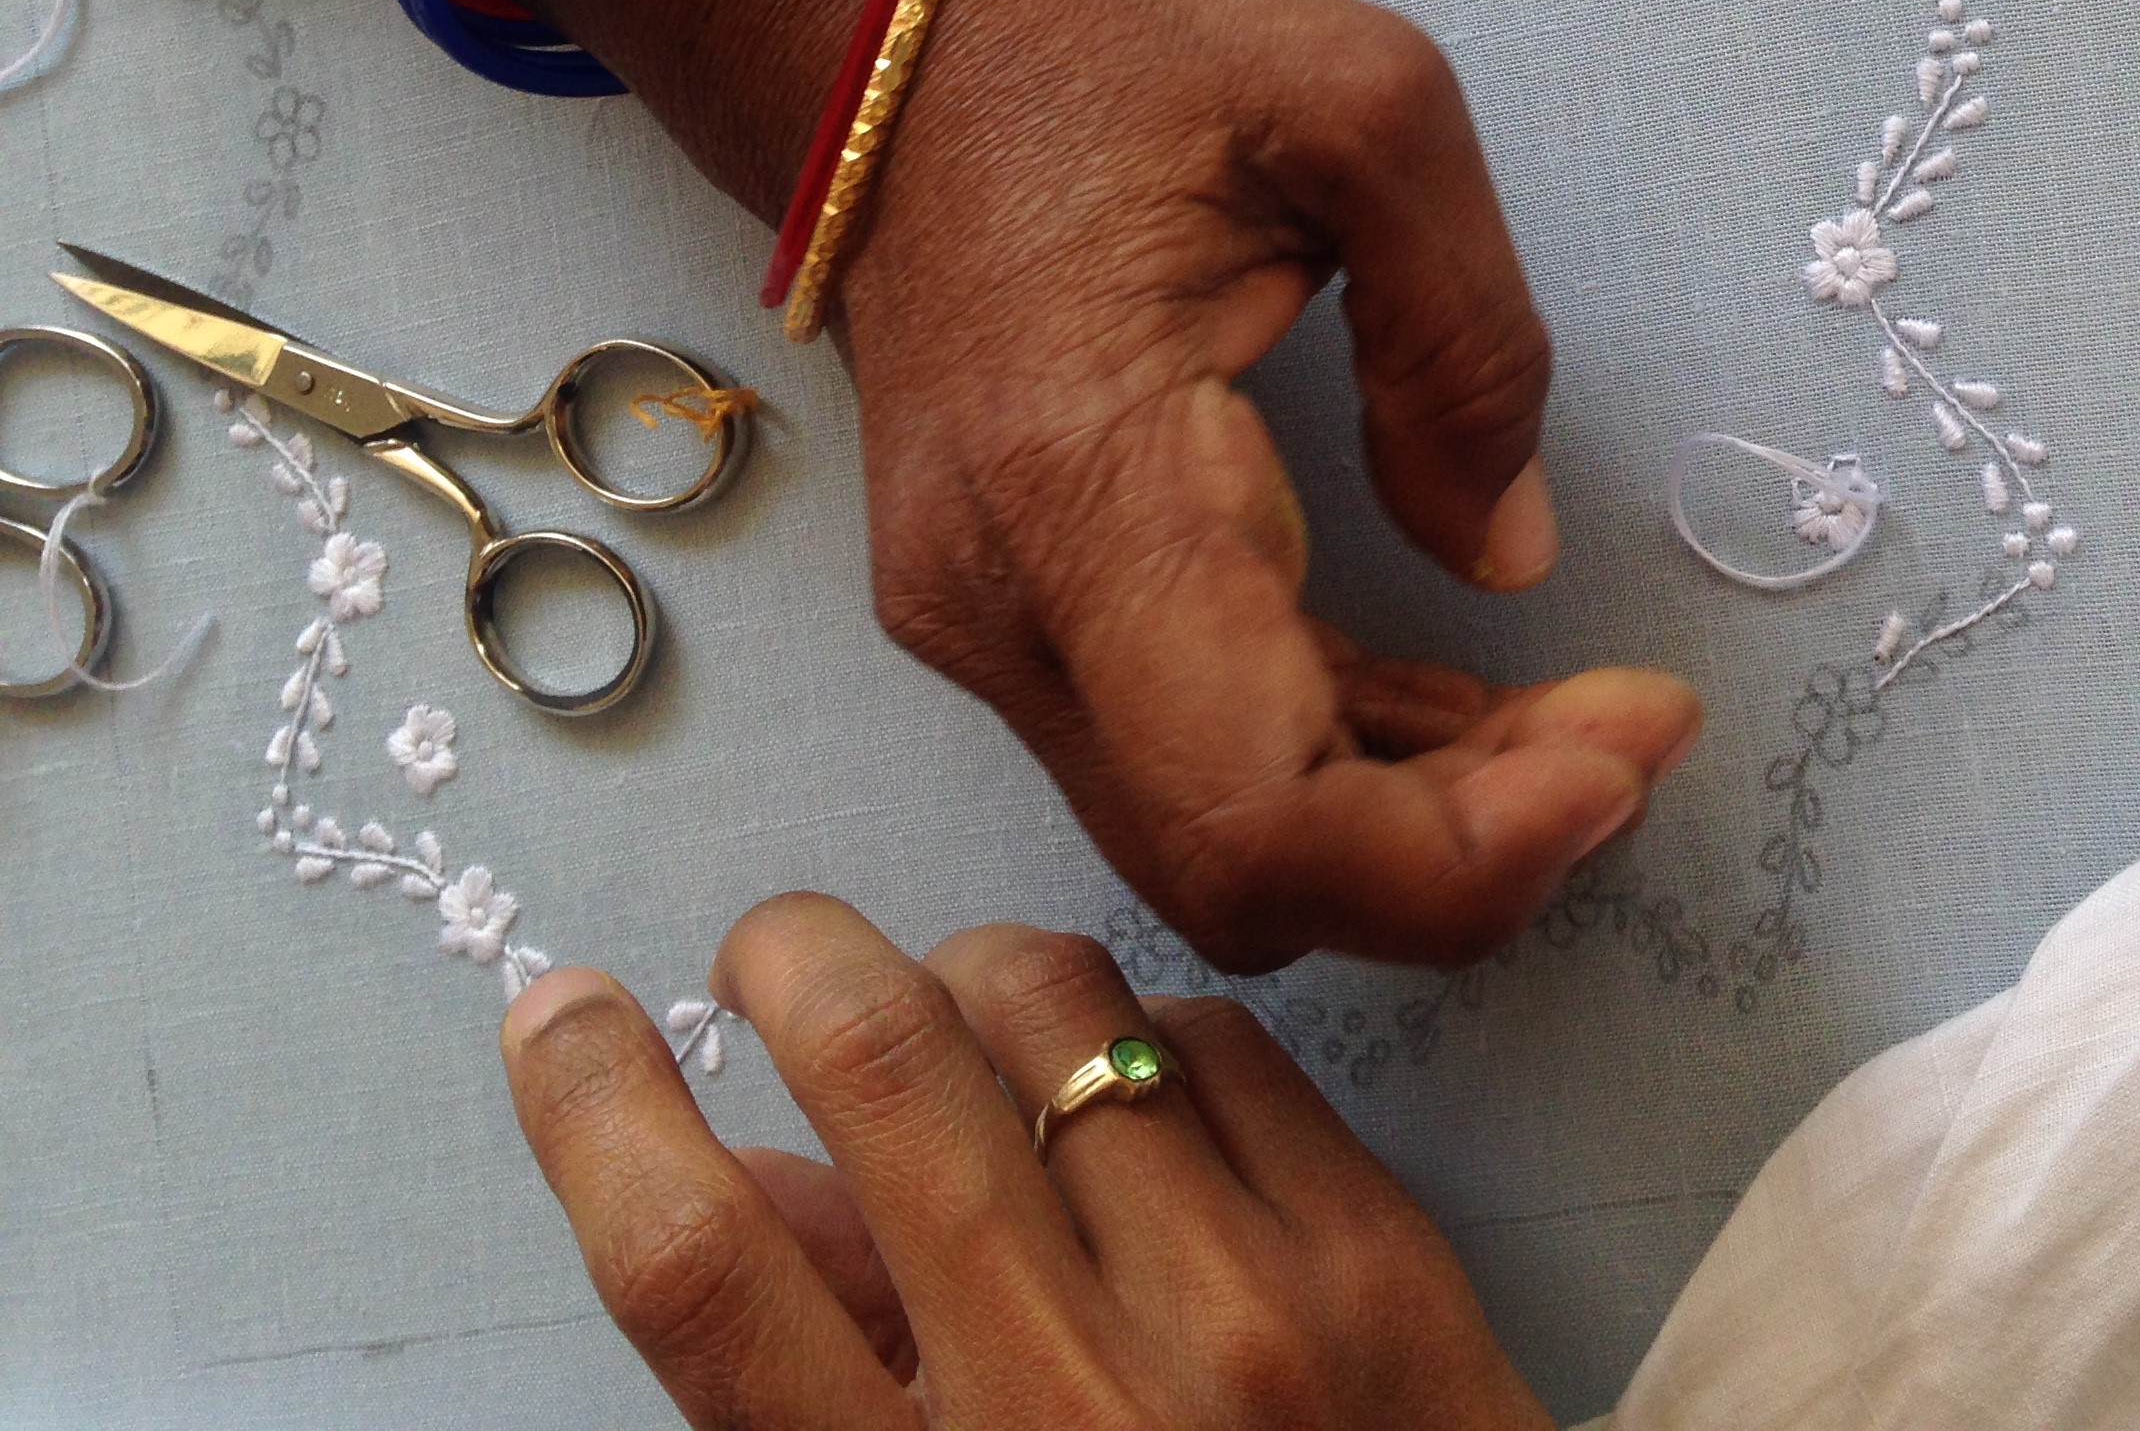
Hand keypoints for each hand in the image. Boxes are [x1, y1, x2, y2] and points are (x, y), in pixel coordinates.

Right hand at [467, 0, 1701, 975]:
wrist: (891, 50)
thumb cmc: (1120, 52)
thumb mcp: (1364, 104)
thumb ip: (1466, 335)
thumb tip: (1509, 557)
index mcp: (1079, 481)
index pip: (1256, 811)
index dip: (1463, 850)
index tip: (1632, 748)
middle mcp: (1007, 608)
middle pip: (1251, 876)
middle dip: (1475, 853)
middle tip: (1638, 737)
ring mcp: (996, 638)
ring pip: (1226, 853)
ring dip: (1427, 829)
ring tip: (1592, 723)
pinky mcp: (1022, 632)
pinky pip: (1199, 776)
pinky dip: (1352, 777)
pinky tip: (1474, 712)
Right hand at [502, 897, 1554, 1429]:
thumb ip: (819, 1377)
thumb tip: (733, 1169)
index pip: (703, 1272)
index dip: (600, 1113)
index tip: (561, 1015)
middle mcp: (1076, 1398)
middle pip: (881, 1065)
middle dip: (790, 956)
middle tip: (768, 955)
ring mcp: (1246, 1309)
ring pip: (1058, 1000)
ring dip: (971, 977)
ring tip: (959, 1024)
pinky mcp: (1377, 1252)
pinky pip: (1217, 1038)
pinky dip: (1146, 1037)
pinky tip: (1131, 1099)